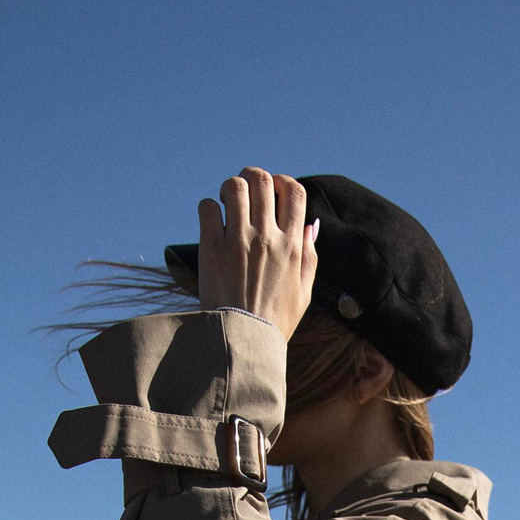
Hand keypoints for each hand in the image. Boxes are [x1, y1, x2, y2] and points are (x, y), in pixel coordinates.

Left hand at [196, 168, 317, 338]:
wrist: (244, 342)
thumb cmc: (275, 321)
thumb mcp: (304, 292)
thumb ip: (310, 256)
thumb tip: (311, 225)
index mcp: (291, 245)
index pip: (294, 191)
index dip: (284, 182)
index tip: (275, 191)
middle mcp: (267, 238)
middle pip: (262, 180)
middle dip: (254, 177)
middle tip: (246, 192)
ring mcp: (238, 241)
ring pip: (234, 187)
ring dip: (230, 188)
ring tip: (227, 202)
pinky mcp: (212, 249)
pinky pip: (207, 208)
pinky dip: (209, 207)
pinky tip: (212, 220)